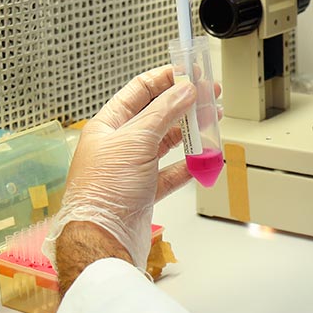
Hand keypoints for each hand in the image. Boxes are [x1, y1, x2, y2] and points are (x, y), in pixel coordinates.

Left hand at [43, 66, 195, 277]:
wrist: (103, 239)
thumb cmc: (102, 193)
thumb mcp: (136, 140)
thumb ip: (163, 112)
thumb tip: (183, 90)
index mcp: (107, 126)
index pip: (139, 91)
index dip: (165, 79)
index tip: (190, 73)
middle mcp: (118, 145)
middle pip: (156, 115)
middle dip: (183, 104)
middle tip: (208, 95)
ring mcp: (131, 169)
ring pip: (165, 143)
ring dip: (189, 132)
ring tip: (210, 121)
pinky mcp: (143, 192)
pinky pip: (170, 172)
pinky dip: (188, 165)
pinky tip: (202, 158)